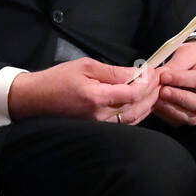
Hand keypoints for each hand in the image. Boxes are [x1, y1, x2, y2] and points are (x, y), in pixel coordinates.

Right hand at [7, 57, 160, 123]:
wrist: (35, 99)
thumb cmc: (58, 78)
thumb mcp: (86, 67)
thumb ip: (113, 71)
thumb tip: (137, 72)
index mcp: (96, 97)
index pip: (133, 93)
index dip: (148, 82)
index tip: (153, 70)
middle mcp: (100, 115)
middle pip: (137, 107)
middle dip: (153, 92)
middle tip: (160, 78)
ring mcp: (99, 125)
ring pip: (133, 118)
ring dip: (148, 104)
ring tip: (155, 89)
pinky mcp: (97, 128)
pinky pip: (124, 123)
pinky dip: (137, 113)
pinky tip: (142, 102)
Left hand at [152, 41, 195, 126]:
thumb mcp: (189, 52)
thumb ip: (177, 63)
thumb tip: (161, 75)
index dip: (180, 80)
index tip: (163, 76)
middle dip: (178, 98)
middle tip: (162, 90)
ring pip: (191, 117)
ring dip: (171, 108)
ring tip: (157, 97)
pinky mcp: (194, 116)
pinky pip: (181, 122)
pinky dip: (167, 115)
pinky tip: (157, 104)